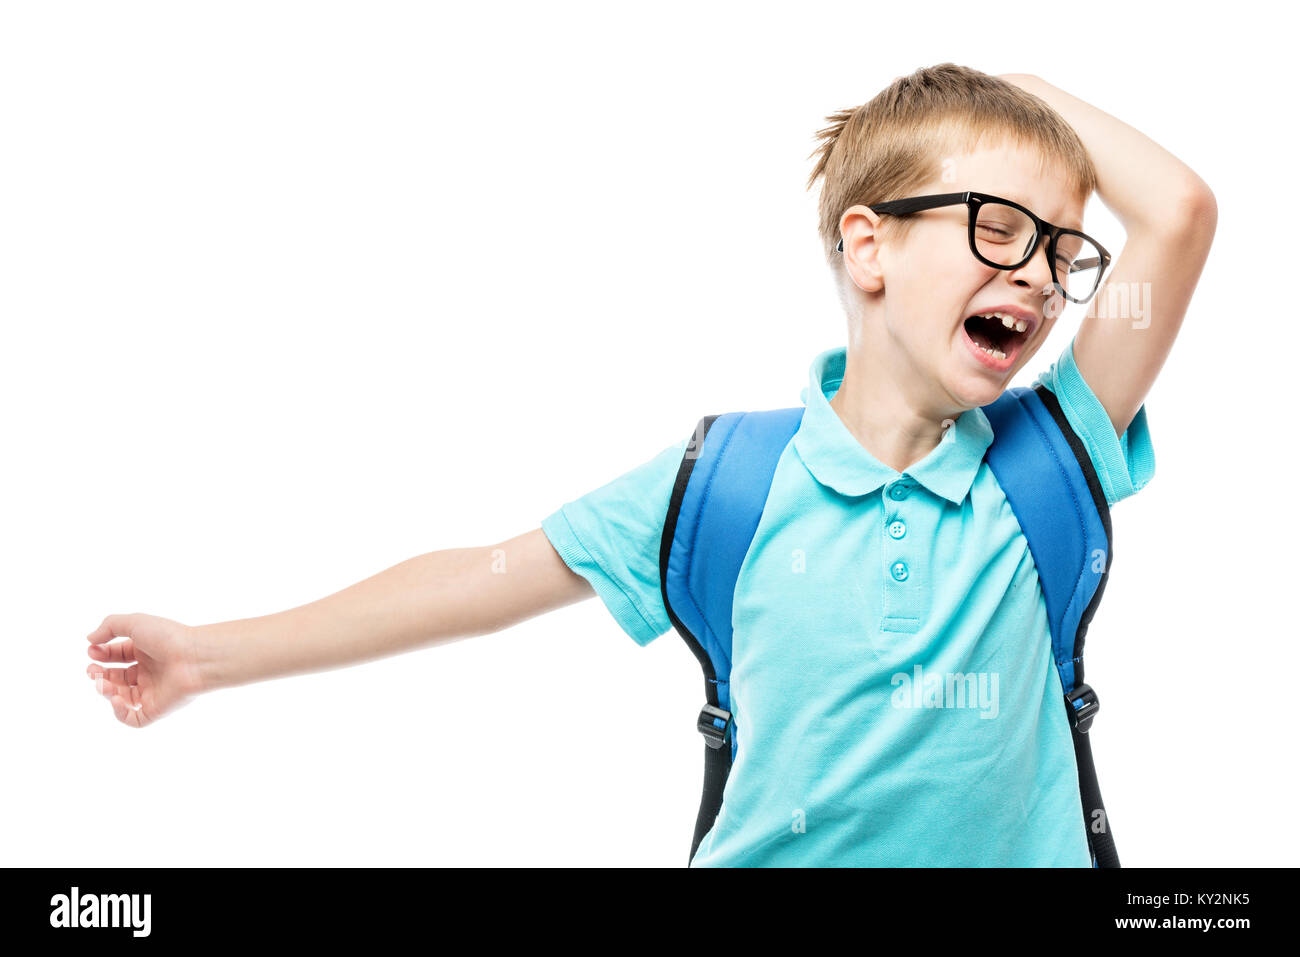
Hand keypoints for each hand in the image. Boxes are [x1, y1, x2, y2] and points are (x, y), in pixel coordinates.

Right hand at [85, 613, 204, 727]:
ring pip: (122, 698)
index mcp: (147, 651)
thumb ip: (110, 626)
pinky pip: (134, 718)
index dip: (101, 654)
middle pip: (117, 678)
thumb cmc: (169, 637)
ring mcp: (153, 691)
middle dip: (99, 674)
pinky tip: (116, 699)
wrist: (195, 658)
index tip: (91, 650)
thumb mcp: (135, 623)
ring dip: (105, 691)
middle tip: (92, 670)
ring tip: (102, 683)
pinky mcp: (157, 709)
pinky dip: (119, 712)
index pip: (118, 656)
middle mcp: (150, 672)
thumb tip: (89, 640)